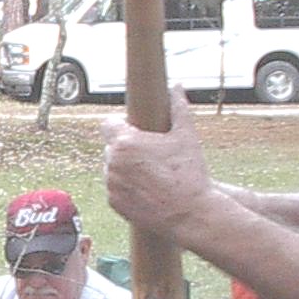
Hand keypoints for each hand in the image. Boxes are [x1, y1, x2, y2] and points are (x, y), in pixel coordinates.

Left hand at [101, 86, 212, 236]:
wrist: (190, 213)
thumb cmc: (189, 173)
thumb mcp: (186, 136)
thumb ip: (178, 107)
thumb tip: (177, 86)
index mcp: (125, 142)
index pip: (108, 124)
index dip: (121, 124)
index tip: (134, 128)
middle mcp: (112, 162)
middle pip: (112, 147)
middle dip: (127, 148)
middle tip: (149, 153)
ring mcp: (111, 184)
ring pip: (112, 168)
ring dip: (125, 168)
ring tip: (151, 173)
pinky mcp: (113, 202)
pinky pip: (115, 188)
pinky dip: (126, 186)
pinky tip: (147, 188)